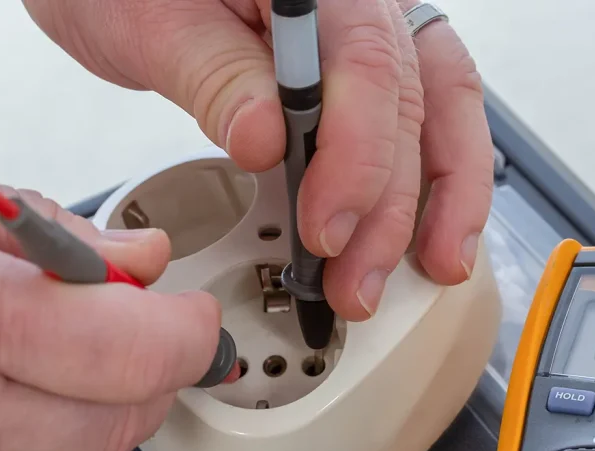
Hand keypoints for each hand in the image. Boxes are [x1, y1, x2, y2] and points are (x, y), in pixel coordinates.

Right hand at [0, 170, 221, 450]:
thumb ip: (51, 236)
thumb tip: (138, 263)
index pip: (138, 353)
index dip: (187, 332)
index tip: (191, 316)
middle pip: (121, 421)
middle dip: (149, 373)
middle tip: (136, 330)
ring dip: (97, 418)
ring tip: (64, 363)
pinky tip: (6, 406)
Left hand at [22, 0, 493, 319]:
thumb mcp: (151, 23)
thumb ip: (216, 77)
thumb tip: (268, 142)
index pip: (366, 64)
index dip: (357, 158)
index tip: (325, 230)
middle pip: (410, 99)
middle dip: (390, 206)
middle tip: (353, 281)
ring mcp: (372, 24)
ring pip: (443, 106)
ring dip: (441, 198)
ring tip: (432, 268)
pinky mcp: (365, 64)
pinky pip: (428, 111)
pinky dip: (436, 177)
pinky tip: (432, 231)